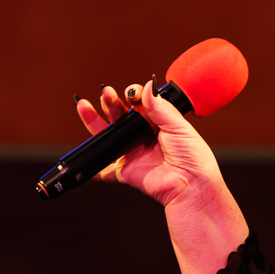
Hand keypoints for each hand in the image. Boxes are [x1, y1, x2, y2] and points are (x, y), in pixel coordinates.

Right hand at [76, 79, 228, 209]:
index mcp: (157, 122)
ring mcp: (132, 153)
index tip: (132, 93)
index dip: (133, 96)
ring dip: (94, 121)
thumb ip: (160, 108)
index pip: (139, 104)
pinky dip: (93, 166)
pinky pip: (104, 169)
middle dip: (110, 103)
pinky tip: (82, 154)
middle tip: (107, 94)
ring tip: (84, 107)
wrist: (191, 186)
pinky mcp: (125, 170)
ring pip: (107, 135)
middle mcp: (143, 136)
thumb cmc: (193, 158)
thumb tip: (147, 87)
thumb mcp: (179, 127)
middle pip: (120, 116)